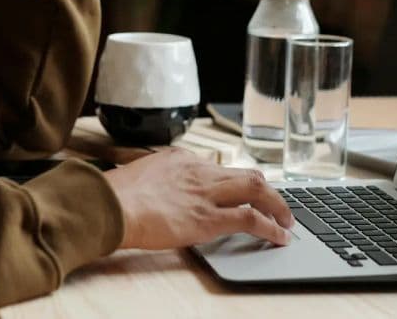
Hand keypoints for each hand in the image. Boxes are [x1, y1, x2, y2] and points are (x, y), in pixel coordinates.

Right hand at [103, 150, 295, 249]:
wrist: (109, 205)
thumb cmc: (114, 196)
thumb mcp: (139, 175)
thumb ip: (158, 179)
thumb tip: (159, 192)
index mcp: (180, 158)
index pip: (218, 168)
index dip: (235, 183)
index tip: (241, 194)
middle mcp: (198, 171)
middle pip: (247, 174)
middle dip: (267, 190)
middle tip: (278, 204)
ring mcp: (205, 194)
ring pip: (257, 190)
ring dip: (277, 206)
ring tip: (287, 221)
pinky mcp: (208, 218)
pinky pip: (250, 219)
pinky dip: (271, 227)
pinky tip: (279, 236)